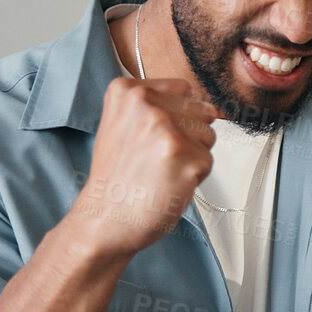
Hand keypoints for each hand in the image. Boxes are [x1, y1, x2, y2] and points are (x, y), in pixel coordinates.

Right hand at [68, 77, 220, 257]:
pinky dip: (194, 178)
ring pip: (208, 136)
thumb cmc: (115, 180)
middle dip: (189, 136)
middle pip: (201, 111)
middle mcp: (147, 104)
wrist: (103, 221)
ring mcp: (167, 130)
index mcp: (128, 91)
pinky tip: (167, 184)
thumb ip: (154, 106)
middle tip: (157, 159)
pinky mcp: (185, 157)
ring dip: (192, 157)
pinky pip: (208, 162)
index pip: (184, 90)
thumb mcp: (120, 125)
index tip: (155, 138)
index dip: (178, 117)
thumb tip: (202, 105)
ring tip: (161, 171)